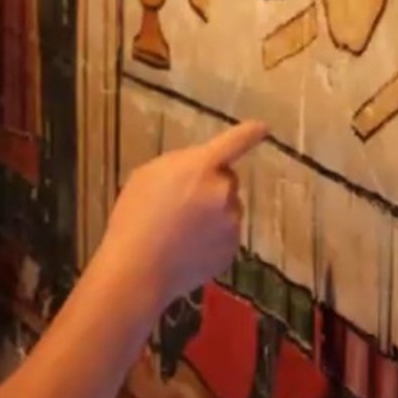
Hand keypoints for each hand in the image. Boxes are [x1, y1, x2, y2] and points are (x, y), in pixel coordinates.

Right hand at [103, 120, 265, 308]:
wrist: (138, 269)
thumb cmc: (135, 216)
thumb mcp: (148, 175)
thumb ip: (179, 165)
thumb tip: (197, 170)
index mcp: (202, 167)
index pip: (235, 142)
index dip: (249, 133)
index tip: (262, 128)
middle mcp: (224, 192)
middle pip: (227, 180)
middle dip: (211, 186)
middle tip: (182, 202)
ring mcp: (231, 224)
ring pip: (227, 210)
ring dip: (213, 213)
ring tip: (181, 230)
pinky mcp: (231, 251)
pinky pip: (225, 236)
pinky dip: (212, 239)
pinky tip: (187, 248)